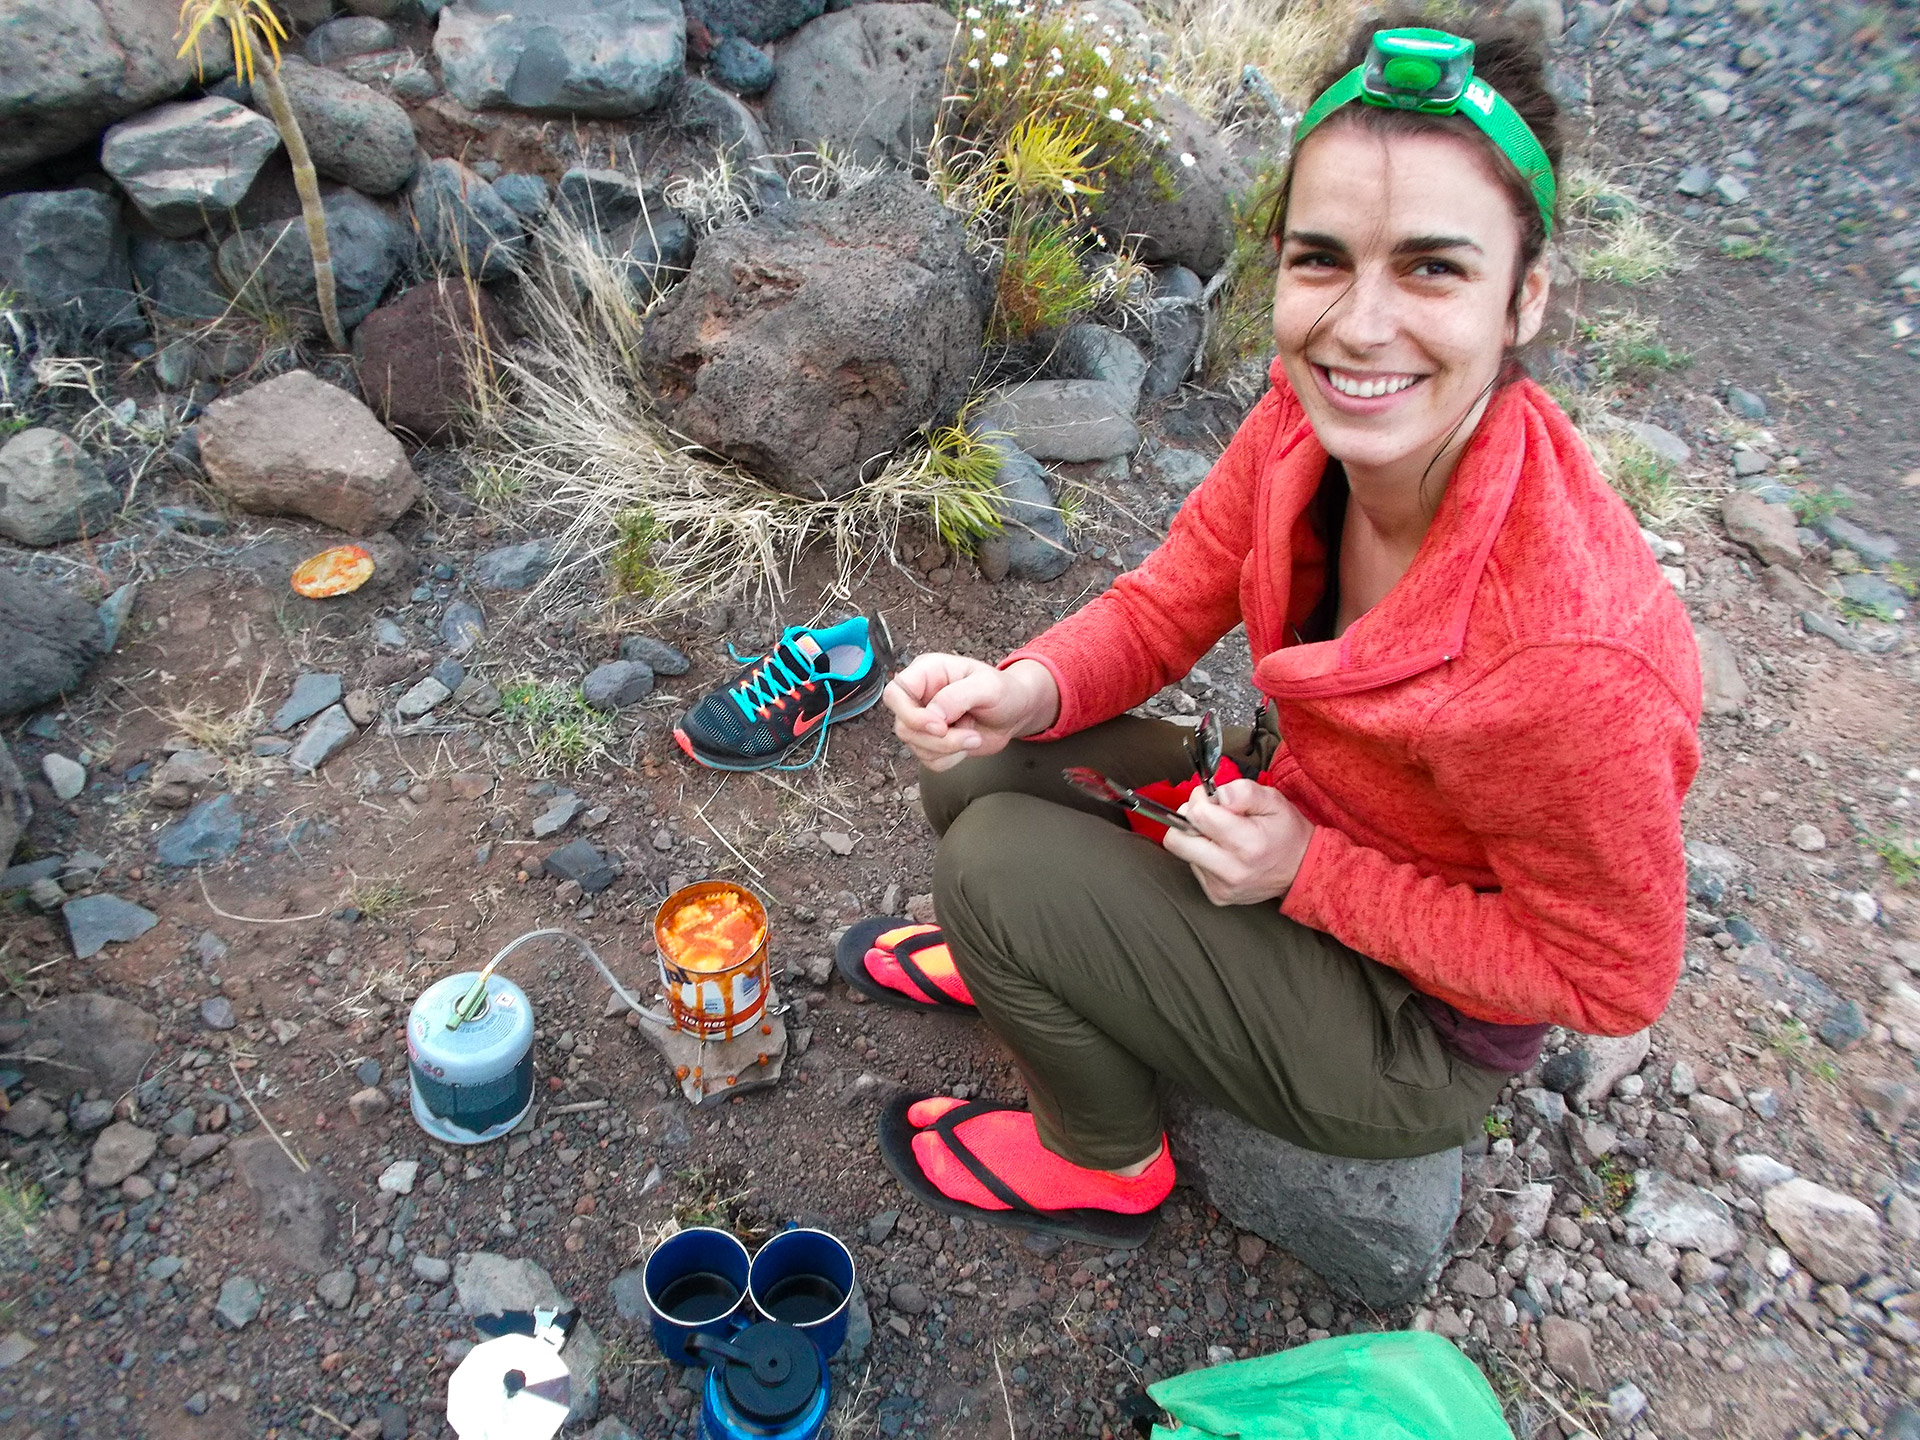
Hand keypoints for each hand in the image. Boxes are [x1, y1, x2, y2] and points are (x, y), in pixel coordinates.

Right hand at [883, 655, 1059, 771]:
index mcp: (927, 673)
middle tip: (969, 735)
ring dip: (947, 749)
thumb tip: (932, 715)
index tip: (939, 725)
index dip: (909, 714)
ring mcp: (923, 721)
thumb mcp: (987, 686)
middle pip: (903, 725)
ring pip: (915, 746)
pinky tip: (966, 744)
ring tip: (974, 737)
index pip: (894, 693)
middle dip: (937, 739)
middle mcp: (919, 696)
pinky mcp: (931, 742)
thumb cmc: (1004, 691)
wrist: (1015, 713)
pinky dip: (949, 759)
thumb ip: (958, 696)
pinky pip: (927, 760)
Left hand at [1163, 779, 1314, 905]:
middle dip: (1187, 819)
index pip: (1197, 816)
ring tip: (1223, 835)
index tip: (1213, 798)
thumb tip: (1216, 795)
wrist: (1302, 871)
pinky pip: (1193, 866)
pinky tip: (1224, 852)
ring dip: (1197, 837)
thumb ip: (1243, 791)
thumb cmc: (1286, 832)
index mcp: (1247, 844)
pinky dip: (1203, 854)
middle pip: (1176, 840)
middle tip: (1208, 814)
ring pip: (1183, 852)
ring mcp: (1221, 887)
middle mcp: (1232, 871)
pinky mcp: (1216, 896)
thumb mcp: (1273, 800)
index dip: (1200, 800)